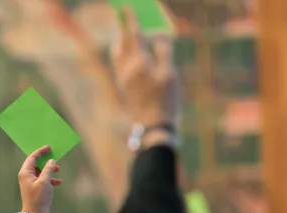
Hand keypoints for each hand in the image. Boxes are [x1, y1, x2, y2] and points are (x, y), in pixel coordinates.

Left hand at [18, 146, 61, 212]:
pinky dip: (51, 179)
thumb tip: (51, 161)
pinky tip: (59, 182)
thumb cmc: (38, 197)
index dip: (40, 151)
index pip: (32, 157)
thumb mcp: (45, 181)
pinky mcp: (35, 188)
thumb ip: (48, 169)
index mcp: (25, 172)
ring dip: (50, 170)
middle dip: (47, 161)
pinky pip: (43, 179)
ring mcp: (31, 182)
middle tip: (55, 158)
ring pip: (41, 171)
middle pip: (36, 163)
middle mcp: (26, 176)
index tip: (49, 148)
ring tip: (59, 170)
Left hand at [110, 8, 177, 125]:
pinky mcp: (123, 86)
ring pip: (117, 54)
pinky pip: (119, 63)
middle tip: (120, 15)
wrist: (153, 126)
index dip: (130, 20)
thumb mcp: (169, 74)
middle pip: (121, 43)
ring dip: (119, 40)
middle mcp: (126, 69)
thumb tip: (159, 35)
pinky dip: (122, 52)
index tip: (127, 7)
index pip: (132, 35)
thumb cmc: (165, 100)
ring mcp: (123, 78)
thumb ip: (163, 51)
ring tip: (123, 32)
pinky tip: (127, 53)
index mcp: (139, 63)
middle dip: (121, 28)